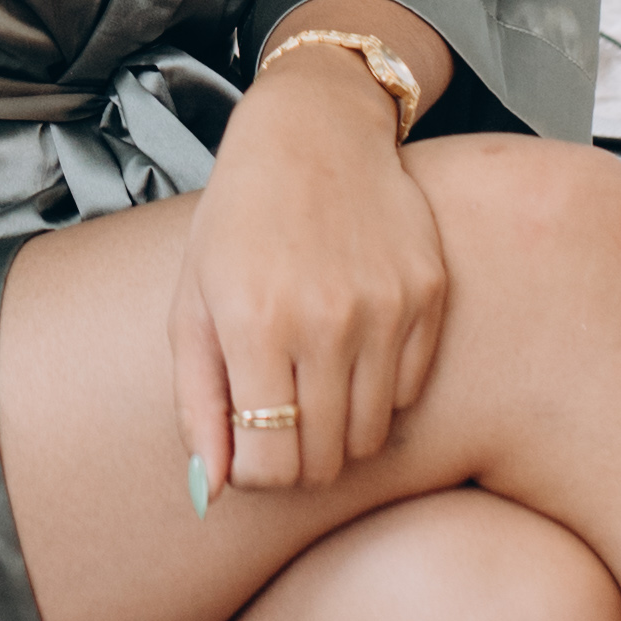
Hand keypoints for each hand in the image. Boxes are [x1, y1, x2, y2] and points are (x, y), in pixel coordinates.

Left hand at [168, 49, 449, 494]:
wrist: (314, 129)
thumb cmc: (239, 220)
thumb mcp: (191, 303)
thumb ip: (198, 402)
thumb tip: (215, 491)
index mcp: (255, 324)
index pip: (270, 466)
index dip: (256, 473)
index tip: (249, 449)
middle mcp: (326, 320)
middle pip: (324, 461)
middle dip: (298, 459)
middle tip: (283, 421)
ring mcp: (386, 308)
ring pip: (372, 437)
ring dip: (341, 430)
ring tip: (315, 384)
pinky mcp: (428, 294)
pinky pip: (410, 392)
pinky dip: (381, 390)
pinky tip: (353, 347)